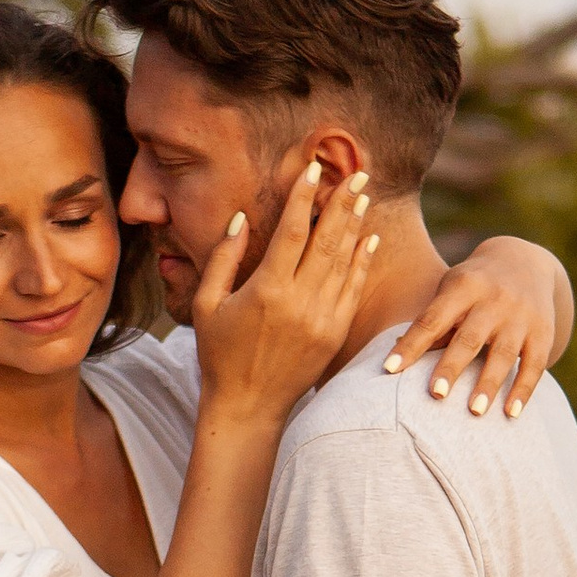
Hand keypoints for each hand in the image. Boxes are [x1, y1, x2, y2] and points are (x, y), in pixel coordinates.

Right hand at [189, 158, 377, 422]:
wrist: (247, 407)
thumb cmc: (219, 355)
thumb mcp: (206, 304)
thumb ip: (222, 258)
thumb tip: (240, 218)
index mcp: (266, 291)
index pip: (292, 231)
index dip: (304, 196)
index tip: (313, 169)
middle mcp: (299, 302)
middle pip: (327, 240)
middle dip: (343, 202)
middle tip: (357, 173)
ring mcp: (322, 319)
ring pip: (344, 262)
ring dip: (356, 226)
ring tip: (364, 196)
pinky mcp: (335, 334)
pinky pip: (353, 289)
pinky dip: (362, 262)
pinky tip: (369, 238)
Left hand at [383, 236, 571, 417]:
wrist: (526, 262)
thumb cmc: (474, 285)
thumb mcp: (452, 290)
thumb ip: (432, 322)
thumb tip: (395, 361)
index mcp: (464, 285)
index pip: (433, 318)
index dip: (411, 344)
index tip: (389, 369)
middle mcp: (494, 299)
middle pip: (470, 337)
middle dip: (452, 366)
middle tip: (436, 394)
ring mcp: (521, 316)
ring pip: (503, 353)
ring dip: (488, 384)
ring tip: (474, 412)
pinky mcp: (543, 332)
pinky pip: (535, 364)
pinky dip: (523, 389)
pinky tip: (511, 413)